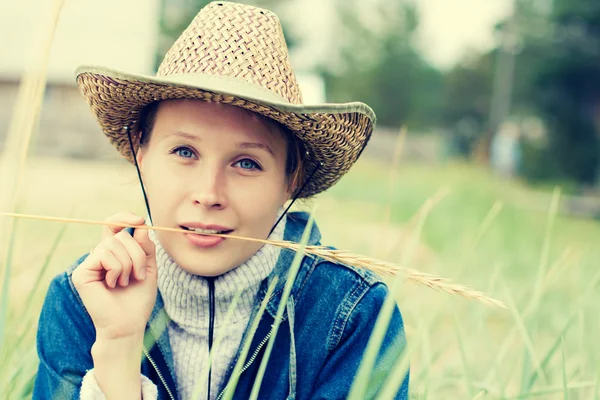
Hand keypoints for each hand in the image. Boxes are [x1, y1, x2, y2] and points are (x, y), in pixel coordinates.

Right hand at [72, 212, 157, 339]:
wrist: (128, 324)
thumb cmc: (138, 299)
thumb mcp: (149, 267)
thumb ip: (145, 246)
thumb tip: (139, 225)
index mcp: (115, 252)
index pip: (114, 224)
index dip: (124, 217)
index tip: (140, 219)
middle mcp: (100, 255)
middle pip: (121, 235)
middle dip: (138, 254)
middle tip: (138, 275)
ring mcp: (90, 263)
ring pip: (114, 244)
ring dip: (128, 264)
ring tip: (125, 282)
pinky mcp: (82, 272)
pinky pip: (104, 255)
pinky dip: (116, 269)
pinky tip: (113, 284)